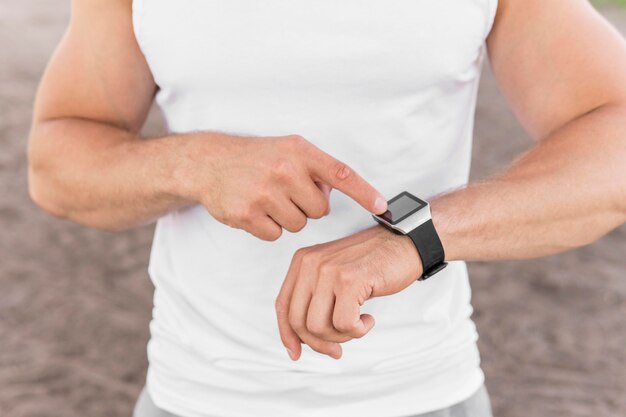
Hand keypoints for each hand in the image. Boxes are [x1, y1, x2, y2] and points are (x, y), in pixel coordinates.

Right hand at [177, 133, 387, 240]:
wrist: (210, 163)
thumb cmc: (256, 157)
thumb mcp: (288, 149)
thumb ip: (315, 167)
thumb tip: (337, 190)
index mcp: (299, 152)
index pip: (340, 173)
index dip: (364, 192)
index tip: (382, 207)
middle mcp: (284, 171)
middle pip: (320, 210)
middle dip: (307, 206)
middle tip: (286, 192)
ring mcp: (264, 194)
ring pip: (299, 225)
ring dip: (288, 217)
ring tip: (268, 198)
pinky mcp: (247, 214)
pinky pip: (276, 235)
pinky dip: (269, 227)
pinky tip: (256, 209)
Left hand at [275, 225, 422, 359]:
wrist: (403, 244)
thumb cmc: (371, 264)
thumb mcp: (333, 276)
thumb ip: (314, 300)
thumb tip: (301, 341)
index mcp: (302, 261)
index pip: (283, 306)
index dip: (287, 334)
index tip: (296, 353)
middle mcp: (311, 263)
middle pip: (298, 321)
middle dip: (318, 342)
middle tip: (337, 348)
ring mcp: (329, 270)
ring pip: (318, 326)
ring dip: (340, 337)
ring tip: (357, 326)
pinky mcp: (350, 280)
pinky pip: (344, 323)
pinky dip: (358, 330)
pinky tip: (369, 319)